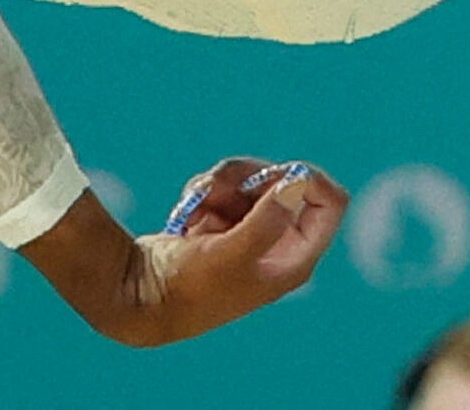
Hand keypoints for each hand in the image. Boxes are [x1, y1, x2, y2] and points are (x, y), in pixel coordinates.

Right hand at [22, 157, 349, 347]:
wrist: (138, 297)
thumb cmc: (188, 287)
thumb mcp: (229, 254)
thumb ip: (266, 220)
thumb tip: (297, 182)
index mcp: (295, 258)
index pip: (331, 203)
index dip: (309, 179)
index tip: (277, 172)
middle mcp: (278, 245)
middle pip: (286, 183)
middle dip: (250, 174)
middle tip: (220, 178)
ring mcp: (251, 233)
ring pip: (251, 181)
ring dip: (221, 181)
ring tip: (195, 200)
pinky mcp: (224, 225)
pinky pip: (226, 189)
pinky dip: (206, 191)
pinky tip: (187, 214)